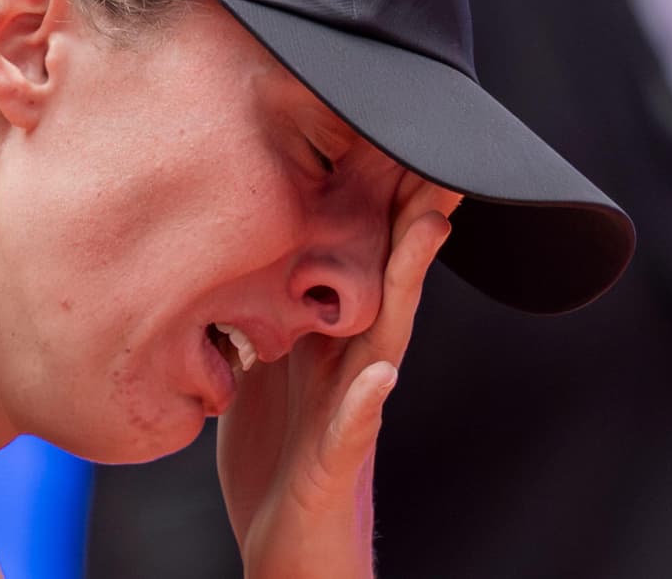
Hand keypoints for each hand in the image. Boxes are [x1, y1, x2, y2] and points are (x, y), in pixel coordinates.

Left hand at [217, 173, 458, 578]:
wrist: (286, 545)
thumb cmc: (276, 453)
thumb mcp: (263, 366)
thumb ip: (266, 310)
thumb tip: (237, 243)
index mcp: (330, 341)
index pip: (360, 260)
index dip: (377, 202)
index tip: (389, 134)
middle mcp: (351, 368)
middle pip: (387, 282)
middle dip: (410, 218)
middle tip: (434, 150)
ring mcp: (349, 415)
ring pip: (385, 341)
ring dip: (408, 286)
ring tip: (429, 229)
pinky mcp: (332, 465)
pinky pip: (353, 432)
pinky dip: (365, 405)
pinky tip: (377, 378)